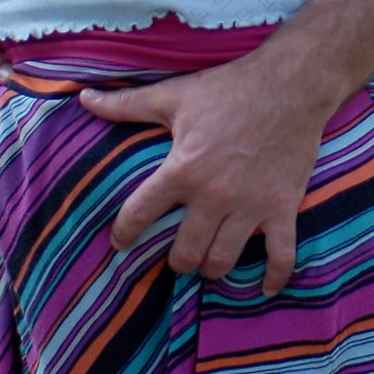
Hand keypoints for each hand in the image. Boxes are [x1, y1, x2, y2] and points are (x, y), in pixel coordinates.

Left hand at [78, 50, 329, 293]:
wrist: (290, 85)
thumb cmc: (229, 88)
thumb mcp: (174, 95)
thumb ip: (126, 104)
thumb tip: (84, 99)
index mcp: (182, 170)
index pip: (140, 214)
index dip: (124, 234)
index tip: (119, 244)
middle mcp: (213, 196)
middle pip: (185, 252)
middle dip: (177, 260)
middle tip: (178, 256)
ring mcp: (250, 206)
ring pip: (223, 259)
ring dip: (212, 268)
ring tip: (209, 264)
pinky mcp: (282, 208)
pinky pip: (280, 255)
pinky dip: (273, 277)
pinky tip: (264, 288)